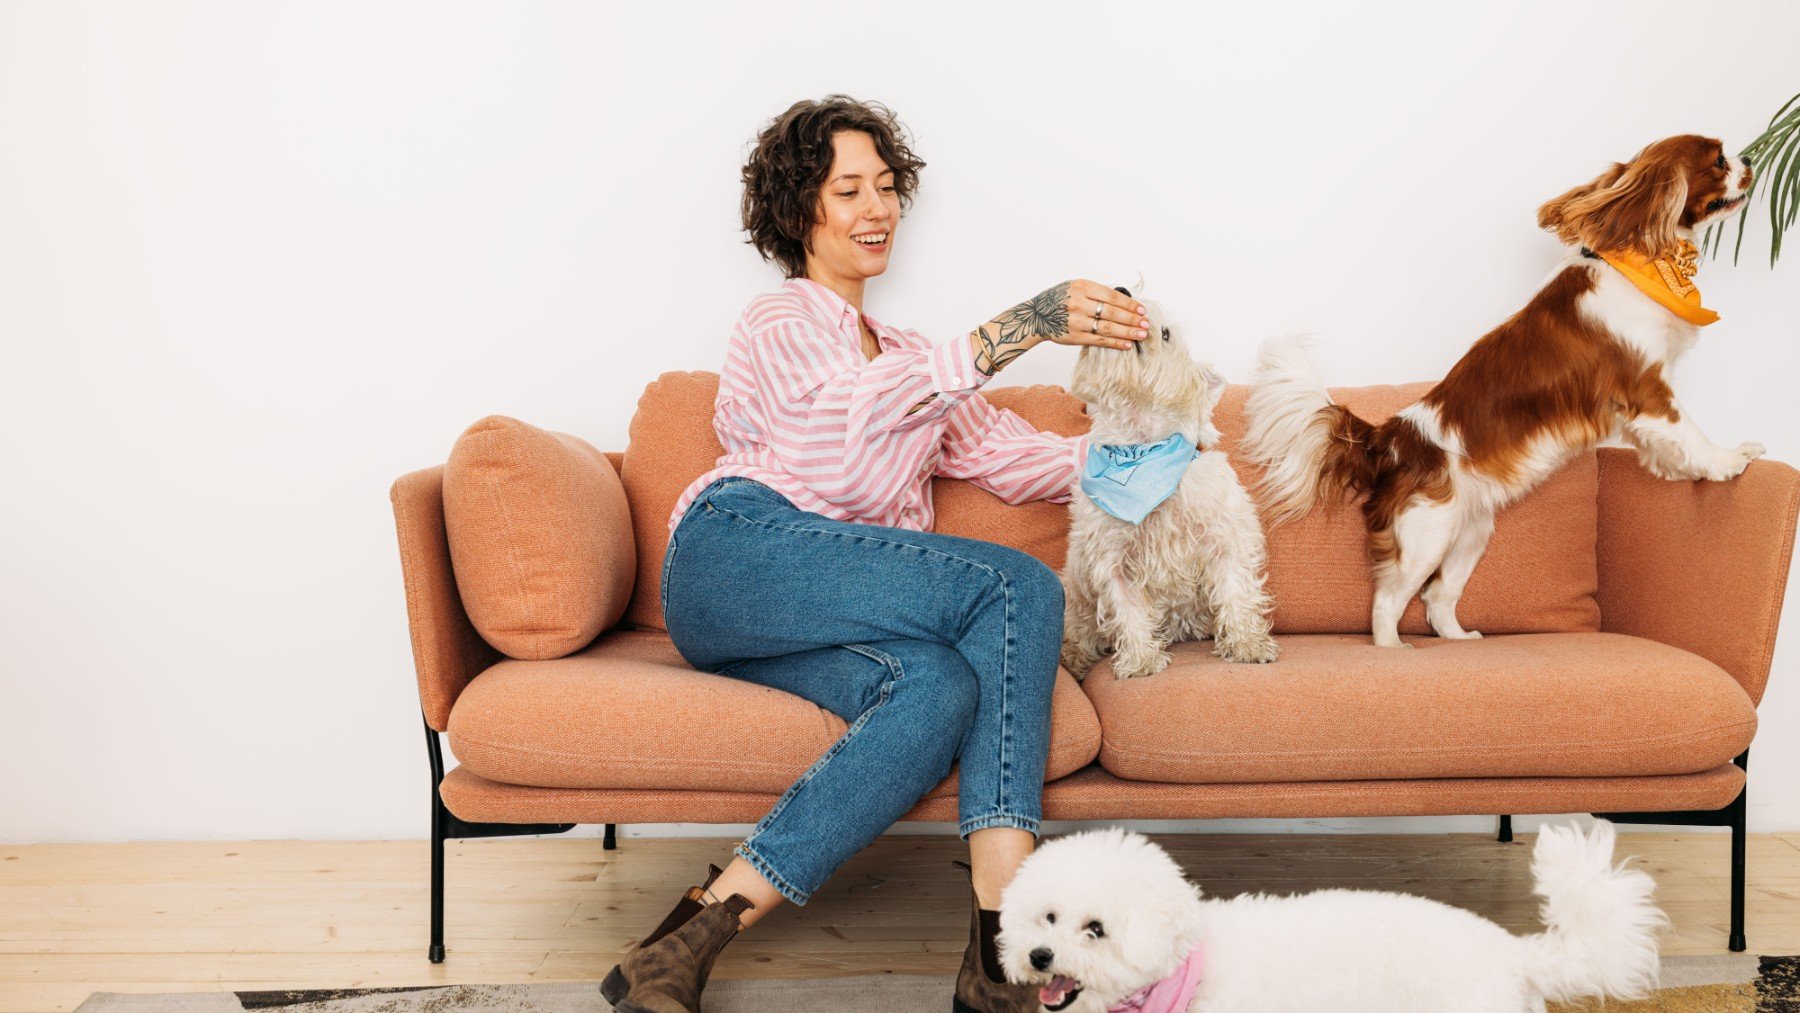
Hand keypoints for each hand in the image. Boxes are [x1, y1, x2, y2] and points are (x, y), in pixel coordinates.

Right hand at [970, 281, 1148, 376]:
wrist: (1035, 315)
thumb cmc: (1059, 300)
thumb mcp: (1075, 287)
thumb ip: (1096, 292)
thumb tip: (1125, 301)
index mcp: (1081, 287)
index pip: (1111, 296)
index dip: (1129, 304)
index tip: (1141, 310)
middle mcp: (1078, 303)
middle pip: (1111, 312)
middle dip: (1132, 319)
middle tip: (1146, 324)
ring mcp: (1076, 321)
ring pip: (1107, 328)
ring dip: (1127, 332)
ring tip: (1141, 335)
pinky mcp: (1074, 337)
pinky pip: (1099, 341)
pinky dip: (1114, 343)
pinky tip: (1127, 345)